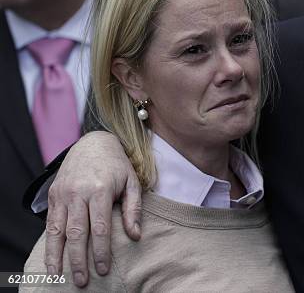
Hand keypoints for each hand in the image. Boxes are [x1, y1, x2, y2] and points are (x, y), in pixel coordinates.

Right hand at [44, 131, 141, 286]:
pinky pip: (50, 222)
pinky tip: (52, 258)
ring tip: (59, 276)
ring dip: (57, 256)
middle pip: (76, 233)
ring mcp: (63, 194)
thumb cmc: (117, 165)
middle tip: (83, 280)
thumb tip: (135, 235)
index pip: (99, 228)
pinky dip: (50, 242)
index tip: (103, 268)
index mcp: (100, 190)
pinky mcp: (53, 195)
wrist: (93, 142)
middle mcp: (78, 192)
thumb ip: (133, 209)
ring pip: (58, 230)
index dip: (101, 251)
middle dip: (79, 259)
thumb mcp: (132, 182)